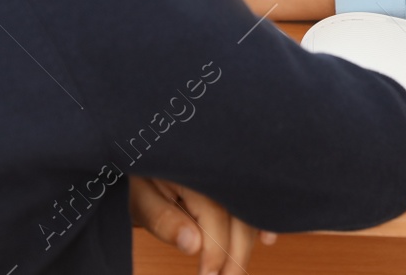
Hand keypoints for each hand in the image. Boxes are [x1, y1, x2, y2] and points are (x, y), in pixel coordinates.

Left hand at [128, 175, 274, 274]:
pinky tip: (266, 239)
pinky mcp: (236, 170)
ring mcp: (231, 165)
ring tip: (237, 270)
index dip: (216, 252)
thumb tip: (193, 246)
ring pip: (250, 207)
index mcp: (195, 169)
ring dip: (249, 241)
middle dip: (237, 255)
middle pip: (240, 214)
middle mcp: (220, 164)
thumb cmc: (139, 172)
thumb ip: (163, 219)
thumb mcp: (139, 198)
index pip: (216, 217)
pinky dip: (261, 218)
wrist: (145, 142)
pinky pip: (255, 194)